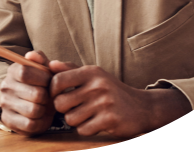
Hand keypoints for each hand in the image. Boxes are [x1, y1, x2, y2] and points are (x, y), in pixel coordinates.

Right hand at [0, 51, 54, 135]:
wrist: (31, 101)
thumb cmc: (40, 83)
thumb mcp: (42, 68)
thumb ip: (40, 59)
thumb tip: (31, 55)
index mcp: (13, 70)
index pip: (25, 72)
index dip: (43, 78)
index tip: (49, 81)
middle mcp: (5, 86)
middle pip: (35, 94)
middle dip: (47, 96)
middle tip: (48, 96)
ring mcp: (5, 104)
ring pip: (34, 110)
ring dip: (44, 110)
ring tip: (44, 106)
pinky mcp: (8, 121)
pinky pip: (30, 125)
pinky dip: (40, 122)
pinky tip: (40, 116)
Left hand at [49, 61, 189, 136]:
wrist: (142, 107)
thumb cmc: (112, 90)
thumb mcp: (94, 75)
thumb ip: (71, 69)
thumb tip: (50, 64)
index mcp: (91, 72)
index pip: (58, 80)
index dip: (53, 91)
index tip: (58, 96)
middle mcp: (97, 85)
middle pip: (60, 103)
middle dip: (63, 109)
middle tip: (73, 108)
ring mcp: (104, 103)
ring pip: (70, 119)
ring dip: (76, 121)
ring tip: (87, 115)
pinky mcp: (110, 120)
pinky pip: (83, 130)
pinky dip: (86, 129)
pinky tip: (95, 123)